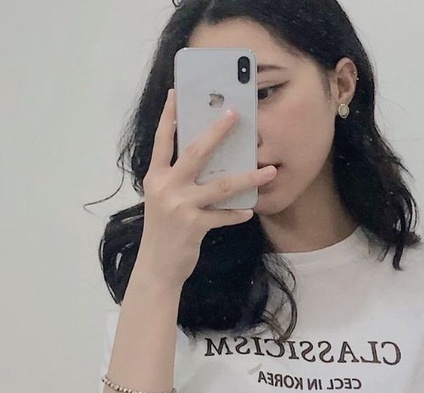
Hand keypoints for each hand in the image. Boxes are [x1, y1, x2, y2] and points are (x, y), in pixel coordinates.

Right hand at [137, 88, 277, 287]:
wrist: (156, 268)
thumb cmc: (163, 233)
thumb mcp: (162, 201)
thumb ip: (176, 181)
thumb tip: (206, 164)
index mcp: (155, 177)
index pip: (162, 140)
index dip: (169, 116)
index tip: (177, 93)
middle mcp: (166, 187)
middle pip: (195, 152)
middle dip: (216, 131)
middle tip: (235, 114)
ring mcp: (180, 206)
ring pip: (220, 185)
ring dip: (248, 177)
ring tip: (268, 171)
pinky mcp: (194, 225)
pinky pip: (223, 215)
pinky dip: (237, 213)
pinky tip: (249, 210)